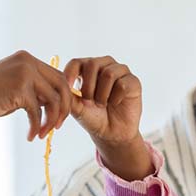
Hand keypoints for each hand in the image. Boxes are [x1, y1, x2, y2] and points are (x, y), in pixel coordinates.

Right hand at [0, 50, 73, 148]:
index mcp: (27, 59)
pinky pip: (37, 112)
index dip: (64, 97)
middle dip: (64, 108)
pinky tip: (31, 136)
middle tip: (58, 127)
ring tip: (43, 134)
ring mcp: (25, 73)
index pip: (58, 76)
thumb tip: (56, 101)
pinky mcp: (20, 88)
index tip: (60, 115)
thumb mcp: (15, 88)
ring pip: (53, 100)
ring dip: (51, 121)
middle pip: (62, 85)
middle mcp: (27, 62)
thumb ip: (34, 89)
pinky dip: (36, 127)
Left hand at [64, 56, 152, 180]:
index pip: (76, 62)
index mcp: (87, 69)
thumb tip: (61, 84)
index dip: (70, 73)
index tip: (67, 87)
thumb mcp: (77, 108)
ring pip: (109, 73)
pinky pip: (123, 84)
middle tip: (88, 101)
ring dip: (102, 94)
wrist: (111, 133)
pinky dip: (116, 98)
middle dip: (88, 86)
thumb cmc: (93, 118)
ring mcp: (120, 72)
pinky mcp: (133, 81)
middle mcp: (104, 66)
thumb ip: (68, 95)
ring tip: (102, 104)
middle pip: (93, 63)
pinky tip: (115, 103)